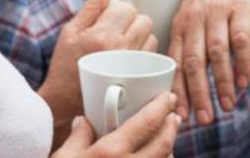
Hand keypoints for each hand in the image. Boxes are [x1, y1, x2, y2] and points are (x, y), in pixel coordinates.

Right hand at [39, 0, 158, 142]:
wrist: (63, 102)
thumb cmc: (65, 65)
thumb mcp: (71, 31)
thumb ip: (93, 5)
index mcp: (102, 36)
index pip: (127, 8)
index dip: (119, 11)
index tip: (109, 20)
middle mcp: (120, 51)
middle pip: (144, 21)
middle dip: (132, 22)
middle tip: (117, 31)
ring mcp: (132, 67)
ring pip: (152, 37)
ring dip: (141, 37)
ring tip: (122, 47)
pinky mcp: (139, 80)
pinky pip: (154, 56)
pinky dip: (145, 53)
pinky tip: (130, 58)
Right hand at [50, 92, 179, 157]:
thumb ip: (77, 137)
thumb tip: (82, 121)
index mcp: (110, 153)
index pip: (147, 122)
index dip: (162, 107)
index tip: (167, 97)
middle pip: (164, 144)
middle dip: (172, 126)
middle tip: (173, 116)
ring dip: (170, 150)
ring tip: (167, 139)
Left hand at [166, 0, 249, 123]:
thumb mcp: (192, 13)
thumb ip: (188, 41)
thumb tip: (184, 82)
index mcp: (180, 23)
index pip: (174, 61)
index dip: (177, 89)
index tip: (180, 114)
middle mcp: (195, 18)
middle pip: (192, 61)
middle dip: (197, 93)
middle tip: (203, 119)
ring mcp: (218, 12)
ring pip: (216, 53)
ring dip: (221, 82)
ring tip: (228, 105)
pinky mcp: (241, 7)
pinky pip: (241, 39)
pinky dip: (242, 62)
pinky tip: (244, 81)